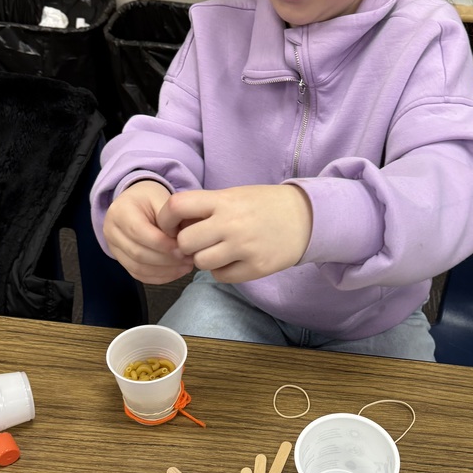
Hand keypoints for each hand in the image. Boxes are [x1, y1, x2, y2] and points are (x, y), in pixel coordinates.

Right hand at [102, 180, 194, 284]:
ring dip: (165, 271)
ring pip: (138, 268)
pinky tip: (176, 272)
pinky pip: (139, 275)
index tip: (183, 248)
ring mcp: (113, 248)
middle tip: (188, 259)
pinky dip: (159, 277)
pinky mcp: (121, 260)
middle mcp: (111, 230)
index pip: (139, 232)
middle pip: (137, 253)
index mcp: (120, 211)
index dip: (162, 244)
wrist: (137, 203)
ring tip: (186, 266)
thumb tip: (185, 240)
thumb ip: (171, 218)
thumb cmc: (151, 199)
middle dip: (166, 259)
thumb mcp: (162, 199)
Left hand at [156, 185, 312, 282]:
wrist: (306, 217)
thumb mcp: (234, 196)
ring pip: (201, 263)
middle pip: (186, 242)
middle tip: (198, 243)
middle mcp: (231, 223)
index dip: (166, 219)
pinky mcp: (256, 267)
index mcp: (223, 201)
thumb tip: (175, 229)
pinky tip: (233, 261)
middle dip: (186, 245)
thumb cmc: (264, 205)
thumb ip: (206, 209)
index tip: (171, 226)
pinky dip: (222, 271)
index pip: (177, 206)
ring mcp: (244, 247)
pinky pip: (221, 276)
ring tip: (218, 251)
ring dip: (204, 260)